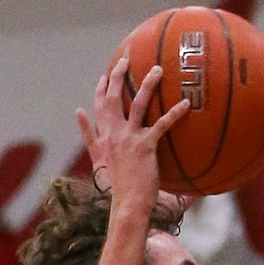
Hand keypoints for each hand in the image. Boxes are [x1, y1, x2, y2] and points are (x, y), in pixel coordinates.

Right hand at [76, 59, 189, 213]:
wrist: (127, 204)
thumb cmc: (116, 188)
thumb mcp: (96, 162)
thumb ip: (87, 137)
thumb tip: (78, 112)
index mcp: (103, 138)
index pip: (98, 107)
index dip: (101, 89)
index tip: (105, 76)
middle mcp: (113, 134)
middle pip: (113, 98)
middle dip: (118, 75)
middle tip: (126, 59)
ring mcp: (129, 139)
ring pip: (137, 104)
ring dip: (147, 84)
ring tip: (158, 70)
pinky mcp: (145, 147)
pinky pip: (162, 124)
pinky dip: (174, 113)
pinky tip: (186, 103)